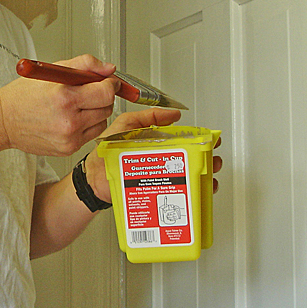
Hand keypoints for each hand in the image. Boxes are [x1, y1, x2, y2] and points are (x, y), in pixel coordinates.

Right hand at [0, 54, 119, 156]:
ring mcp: (69, 138)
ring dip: (96, 112)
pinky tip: (71, 118)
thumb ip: (84, 65)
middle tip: (88, 91)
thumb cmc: (23, 96)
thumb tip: (108, 68)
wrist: (3, 121)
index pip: (106, 92)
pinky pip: (90, 135)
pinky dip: (87, 125)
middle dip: (102, 97)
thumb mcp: (51, 70)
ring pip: (102, 122)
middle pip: (107, 107)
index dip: (110, 84)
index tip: (107, 81)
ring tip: (77, 106)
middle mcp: (68, 121)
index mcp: (64, 97)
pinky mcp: (68, 149)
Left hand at [85, 108, 222, 201]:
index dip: (199, 139)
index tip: (211, 138)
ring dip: (202, 176)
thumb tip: (173, 114)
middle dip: (206, 158)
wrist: (94, 179)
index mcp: (155, 142)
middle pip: (190, 158)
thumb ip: (146, 117)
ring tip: (208, 175)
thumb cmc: (106, 152)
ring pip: (187, 176)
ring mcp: (159, 176)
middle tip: (212, 158)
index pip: (183, 139)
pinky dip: (190, 193)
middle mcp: (160, 159)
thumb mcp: (125, 126)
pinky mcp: (156, 191)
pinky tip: (197, 193)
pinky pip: (177, 192)